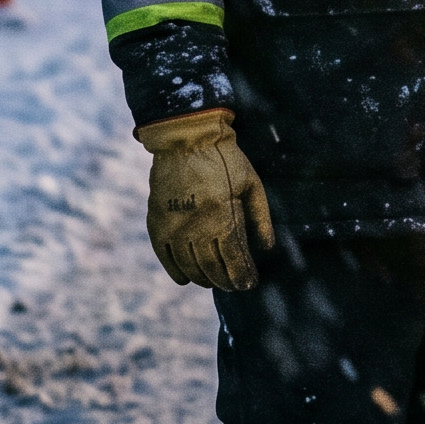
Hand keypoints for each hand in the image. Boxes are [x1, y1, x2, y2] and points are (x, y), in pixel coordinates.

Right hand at [133, 109, 275, 290]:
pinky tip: (185, 280)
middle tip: (233, 285)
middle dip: (225, 281)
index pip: (234, 259)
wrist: (186, 138)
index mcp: (222, 215)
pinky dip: (175, 271)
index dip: (242, 276)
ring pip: (189, 266)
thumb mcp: (251, 183)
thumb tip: (267, 248)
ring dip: (203, 279)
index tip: (249, 284)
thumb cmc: (224, 159)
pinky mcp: (157, 222)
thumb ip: (260, 217)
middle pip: (211, 267)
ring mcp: (174, 225)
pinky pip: (165, 256)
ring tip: (213, 282)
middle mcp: (196, 225)